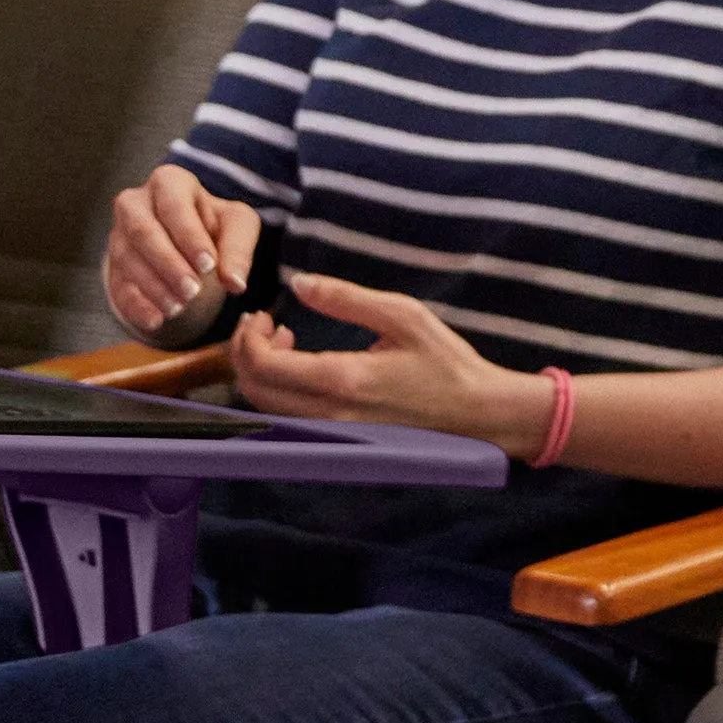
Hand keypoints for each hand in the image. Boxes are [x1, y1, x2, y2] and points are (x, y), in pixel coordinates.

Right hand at [101, 164, 258, 344]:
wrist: (189, 238)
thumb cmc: (214, 224)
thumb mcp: (237, 225)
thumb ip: (238, 249)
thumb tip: (235, 283)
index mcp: (169, 182)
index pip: (174, 207)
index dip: (189, 237)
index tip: (208, 266)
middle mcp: (135, 202)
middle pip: (143, 231)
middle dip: (168, 265)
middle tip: (193, 292)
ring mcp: (118, 233)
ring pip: (127, 259)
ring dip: (153, 287)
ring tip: (179, 308)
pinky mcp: (113, 264)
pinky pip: (117, 285)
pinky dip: (135, 306)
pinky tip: (156, 320)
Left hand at [229, 272, 541, 453]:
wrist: (477, 413)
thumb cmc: (445, 361)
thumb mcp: (402, 314)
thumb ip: (345, 297)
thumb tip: (299, 282)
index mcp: (342, 379)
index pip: (263, 366)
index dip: (248, 338)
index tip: (262, 314)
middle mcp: (330, 413)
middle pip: (254, 392)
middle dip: (244, 354)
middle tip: (263, 324)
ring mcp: (334, 432)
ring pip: (267, 410)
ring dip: (261, 374)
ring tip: (285, 341)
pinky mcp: (342, 440)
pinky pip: (289, 420)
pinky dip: (280, 392)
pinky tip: (304, 367)